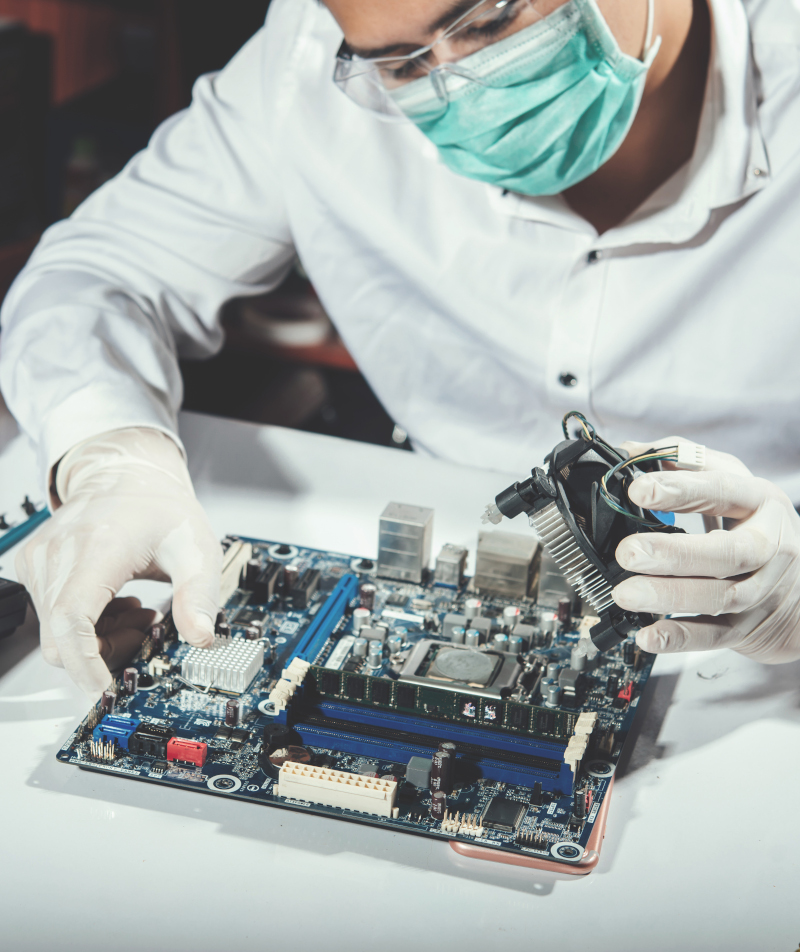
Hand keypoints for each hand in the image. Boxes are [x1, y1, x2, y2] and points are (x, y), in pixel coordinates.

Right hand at [17, 428, 220, 698]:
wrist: (126, 473)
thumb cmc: (159, 508)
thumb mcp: (196, 547)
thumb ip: (200, 594)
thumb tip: (203, 637)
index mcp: (97, 547)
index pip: (71, 619)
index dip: (84, 661)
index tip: (105, 684)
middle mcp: (58, 553)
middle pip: (62, 637)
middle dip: (105, 650)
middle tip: (147, 625)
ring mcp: (39, 560)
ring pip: (55, 633)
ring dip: (98, 636)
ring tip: (136, 606)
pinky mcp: (32, 566)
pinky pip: (50, 616)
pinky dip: (84, 622)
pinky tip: (114, 600)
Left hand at [612, 438, 799, 663]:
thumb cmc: (755, 526)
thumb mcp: (732, 485)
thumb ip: (684, 462)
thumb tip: (631, 451)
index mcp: (760, 501)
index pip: (722, 490)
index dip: (680, 489)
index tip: (637, 489)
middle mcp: (766, 546)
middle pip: (726, 551)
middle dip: (674, 554)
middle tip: (629, 553)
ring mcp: (760, 589)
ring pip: (719, 596)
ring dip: (669, 596)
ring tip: (626, 593)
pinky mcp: (747, 626)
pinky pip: (714, 636)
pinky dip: (679, 638)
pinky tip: (648, 635)